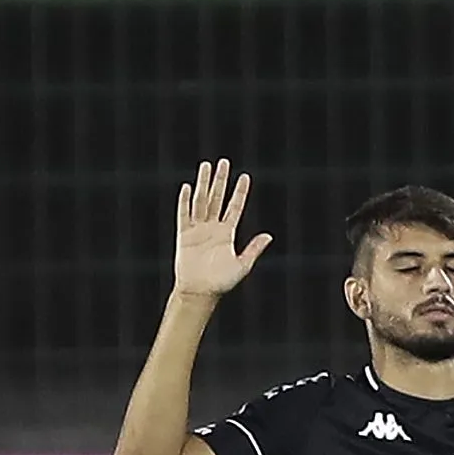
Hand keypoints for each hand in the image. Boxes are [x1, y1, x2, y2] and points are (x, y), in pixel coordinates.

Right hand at [172, 159, 272, 298]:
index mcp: (227, 233)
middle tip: (224, 162)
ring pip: (201, 201)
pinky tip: (187, 187)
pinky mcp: (184, 235)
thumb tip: (269, 236)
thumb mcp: (242, 265)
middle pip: (217, 198)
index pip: (235, 207)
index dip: (240, 192)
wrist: (199, 292)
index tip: (245, 177)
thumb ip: (254, 249)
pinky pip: (184, 214)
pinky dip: (184, 201)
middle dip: (221, 180)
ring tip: (206, 166)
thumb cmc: (221, 282)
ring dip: (204, 184)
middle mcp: (213, 228)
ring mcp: (198, 229)